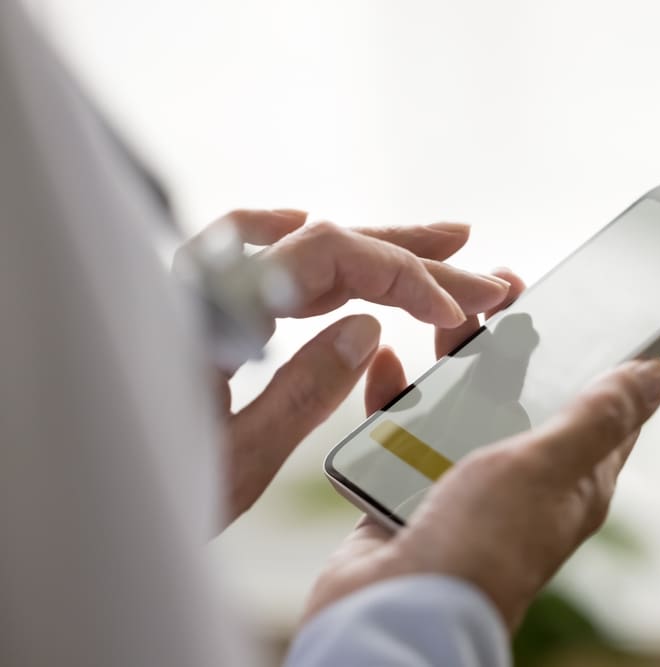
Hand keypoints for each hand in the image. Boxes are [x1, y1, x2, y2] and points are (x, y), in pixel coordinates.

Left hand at [181, 209, 512, 524]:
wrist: (100, 494)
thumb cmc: (156, 487)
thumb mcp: (239, 458)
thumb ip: (303, 389)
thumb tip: (368, 326)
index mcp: (211, 310)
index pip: (322, 255)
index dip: (398, 275)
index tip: (450, 310)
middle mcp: (210, 286)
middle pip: (323, 245)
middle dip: (408, 257)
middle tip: (477, 271)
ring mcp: (214, 295)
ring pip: (309, 254)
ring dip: (382, 253)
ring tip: (447, 247)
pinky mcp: (220, 313)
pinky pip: (281, 269)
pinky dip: (329, 260)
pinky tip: (355, 256)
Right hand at [302, 272, 659, 630]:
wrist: (392, 610)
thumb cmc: (481, 546)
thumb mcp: (548, 466)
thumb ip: (596, 417)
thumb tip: (659, 373)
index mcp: (569, 478)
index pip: (596, 404)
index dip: (593, 351)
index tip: (576, 300)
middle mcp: (519, 479)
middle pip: (521, 394)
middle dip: (511, 342)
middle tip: (498, 292)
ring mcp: (461, 484)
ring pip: (461, 405)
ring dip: (453, 361)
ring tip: (445, 315)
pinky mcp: (408, 489)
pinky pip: (402, 431)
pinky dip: (394, 397)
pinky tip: (386, 363)